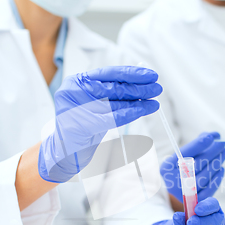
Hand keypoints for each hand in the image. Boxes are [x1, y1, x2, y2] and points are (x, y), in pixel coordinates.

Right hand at [38, 66, 162, 182]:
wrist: (67, 152)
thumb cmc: (84, 126)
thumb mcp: (97, 105)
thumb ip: (113, 93)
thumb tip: (142, 84)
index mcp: (78, 81)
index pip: (109, 73)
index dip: (131, 73)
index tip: (150, 75)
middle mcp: (74, 90)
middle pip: (113, 87)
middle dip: (138, 87)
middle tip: (157, 88)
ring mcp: (75, 107)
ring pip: (115, 102)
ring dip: (138, 101)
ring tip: (155, 100)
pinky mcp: (81, 124)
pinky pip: (112, 117)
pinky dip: (131, 113)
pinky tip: (145, 109)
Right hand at [160, 132, 224, 202]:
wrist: (178, 191)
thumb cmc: (182, 169)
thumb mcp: (182, 156)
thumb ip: (196, 144)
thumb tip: (214, 136)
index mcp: (167, 167)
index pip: (184, 154)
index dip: (199, 144)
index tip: (212, 136)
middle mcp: (173, 180)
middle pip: (196, 164)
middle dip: (212, 152)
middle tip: (222, 143)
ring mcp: (184, 192)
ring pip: (204, 176)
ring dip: (217, 163)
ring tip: (224, 153)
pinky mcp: (195, 201)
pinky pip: (208, 189)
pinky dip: (217, 178)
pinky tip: (221, 168)